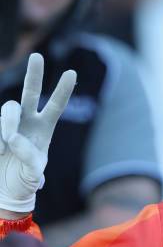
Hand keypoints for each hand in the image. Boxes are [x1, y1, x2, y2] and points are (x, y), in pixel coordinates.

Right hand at [0, 53, 75, 213]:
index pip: (56, 105)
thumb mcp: (33, 173)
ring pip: (8, 109)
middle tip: (37, 56)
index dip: (63, 90)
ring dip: (7, 124)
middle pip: (31, 92)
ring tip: (6, 145)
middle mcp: (27, 120)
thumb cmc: (23, 180)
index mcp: (45, 128)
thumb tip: (14, 138)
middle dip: (34, 74)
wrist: (3, 191)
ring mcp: (8, 123)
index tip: (71, 73)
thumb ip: (29, 157)